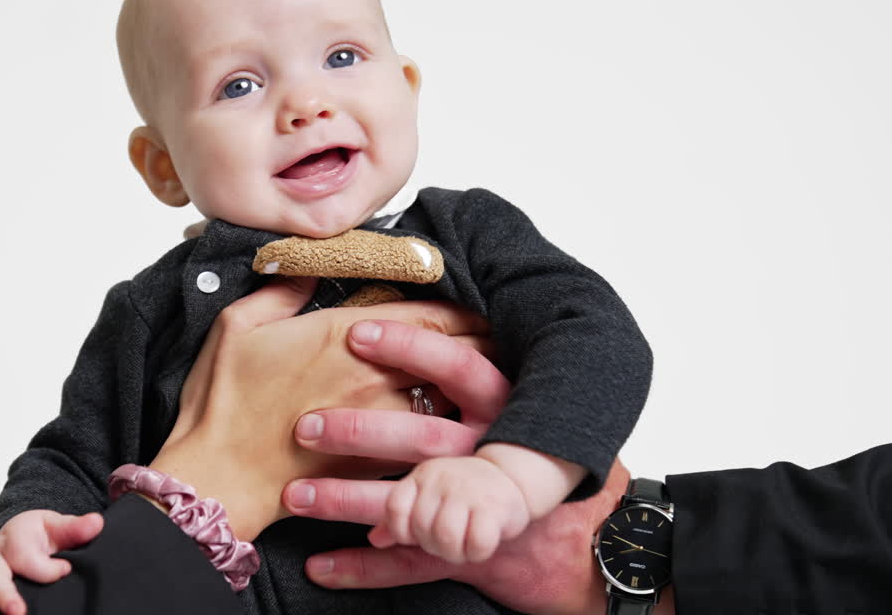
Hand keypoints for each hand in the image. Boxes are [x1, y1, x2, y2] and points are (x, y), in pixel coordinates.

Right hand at [0, 509, 102, 614]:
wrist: (18, 538)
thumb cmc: (39, 535)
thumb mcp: (58, 527)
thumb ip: (76, 528)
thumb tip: (95, 523)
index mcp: (14, 537)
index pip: (23, 554)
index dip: (44, 567)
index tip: (65, 569)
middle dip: (3, 595)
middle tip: (19, 612)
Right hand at [150, 280, 490, 542]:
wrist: (218, 479)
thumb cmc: (223, 403)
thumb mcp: (237, 326)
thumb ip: (281, 290)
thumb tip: (307, 266)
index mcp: (345, 337)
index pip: (428, 316)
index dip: (463, 309)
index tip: (483, 302)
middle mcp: (375, 378)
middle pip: (453, 356)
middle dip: (485, 344)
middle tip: (509, 335)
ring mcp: (381, 423)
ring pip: (451, 400)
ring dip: (480, 389)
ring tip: (504, 379)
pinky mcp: (379, 464)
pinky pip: (432, 444)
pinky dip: (457, 432)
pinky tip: (469, 427)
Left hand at [281, 318, 629, 614]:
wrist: (596, 545)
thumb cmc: (550, 458)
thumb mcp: (533, 403)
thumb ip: (486, 366)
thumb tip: (436, 323)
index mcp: (509, 408)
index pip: (458, 367)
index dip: (409, 346)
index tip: (356, 332)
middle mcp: (493, 454)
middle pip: (422, 438)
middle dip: (359, 431)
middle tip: (305, 423)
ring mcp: (482, 509)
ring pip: (407, 503)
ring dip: (346, 500)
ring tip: (295, 495)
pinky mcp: (471, 555)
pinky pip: (410, 564)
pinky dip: (362, 567)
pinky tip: (320, 565)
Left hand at [369, 455, 528, 563]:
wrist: (514, 478)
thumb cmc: (465, 494)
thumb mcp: (431, 497)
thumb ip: (403, 518)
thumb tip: (375, 539)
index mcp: (423, 476)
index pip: (395, 508)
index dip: (401, 531)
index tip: (415, 537)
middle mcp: (443, 480)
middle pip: (421, 530)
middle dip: (434, 546)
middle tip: (450, 541)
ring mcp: (468, 492)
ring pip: (446, 539)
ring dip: (456, 552)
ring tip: (465, 544)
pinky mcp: (494, 508)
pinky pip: (476, 545)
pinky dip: (477, 552)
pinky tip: (482, 543)